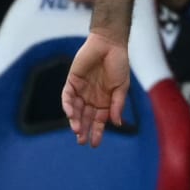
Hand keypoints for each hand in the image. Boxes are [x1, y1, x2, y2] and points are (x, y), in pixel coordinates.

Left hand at [63, 32, 130, 146]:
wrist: (109, 45)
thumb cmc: (119, 64)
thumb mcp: (122, 87)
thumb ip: (117, 104)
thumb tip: (117, 123)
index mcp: (105, 100)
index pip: (99, 120)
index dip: (97, 131)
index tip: (95, 144)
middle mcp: (92, 98)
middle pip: (86, 118)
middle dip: (84, 130)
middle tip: (82, 142)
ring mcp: (81, 90)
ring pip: (76, 110)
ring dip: (75, 120)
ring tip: (77, 130)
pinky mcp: (72, 82)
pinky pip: (68, 97)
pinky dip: (68, 106)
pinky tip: (71, 114)